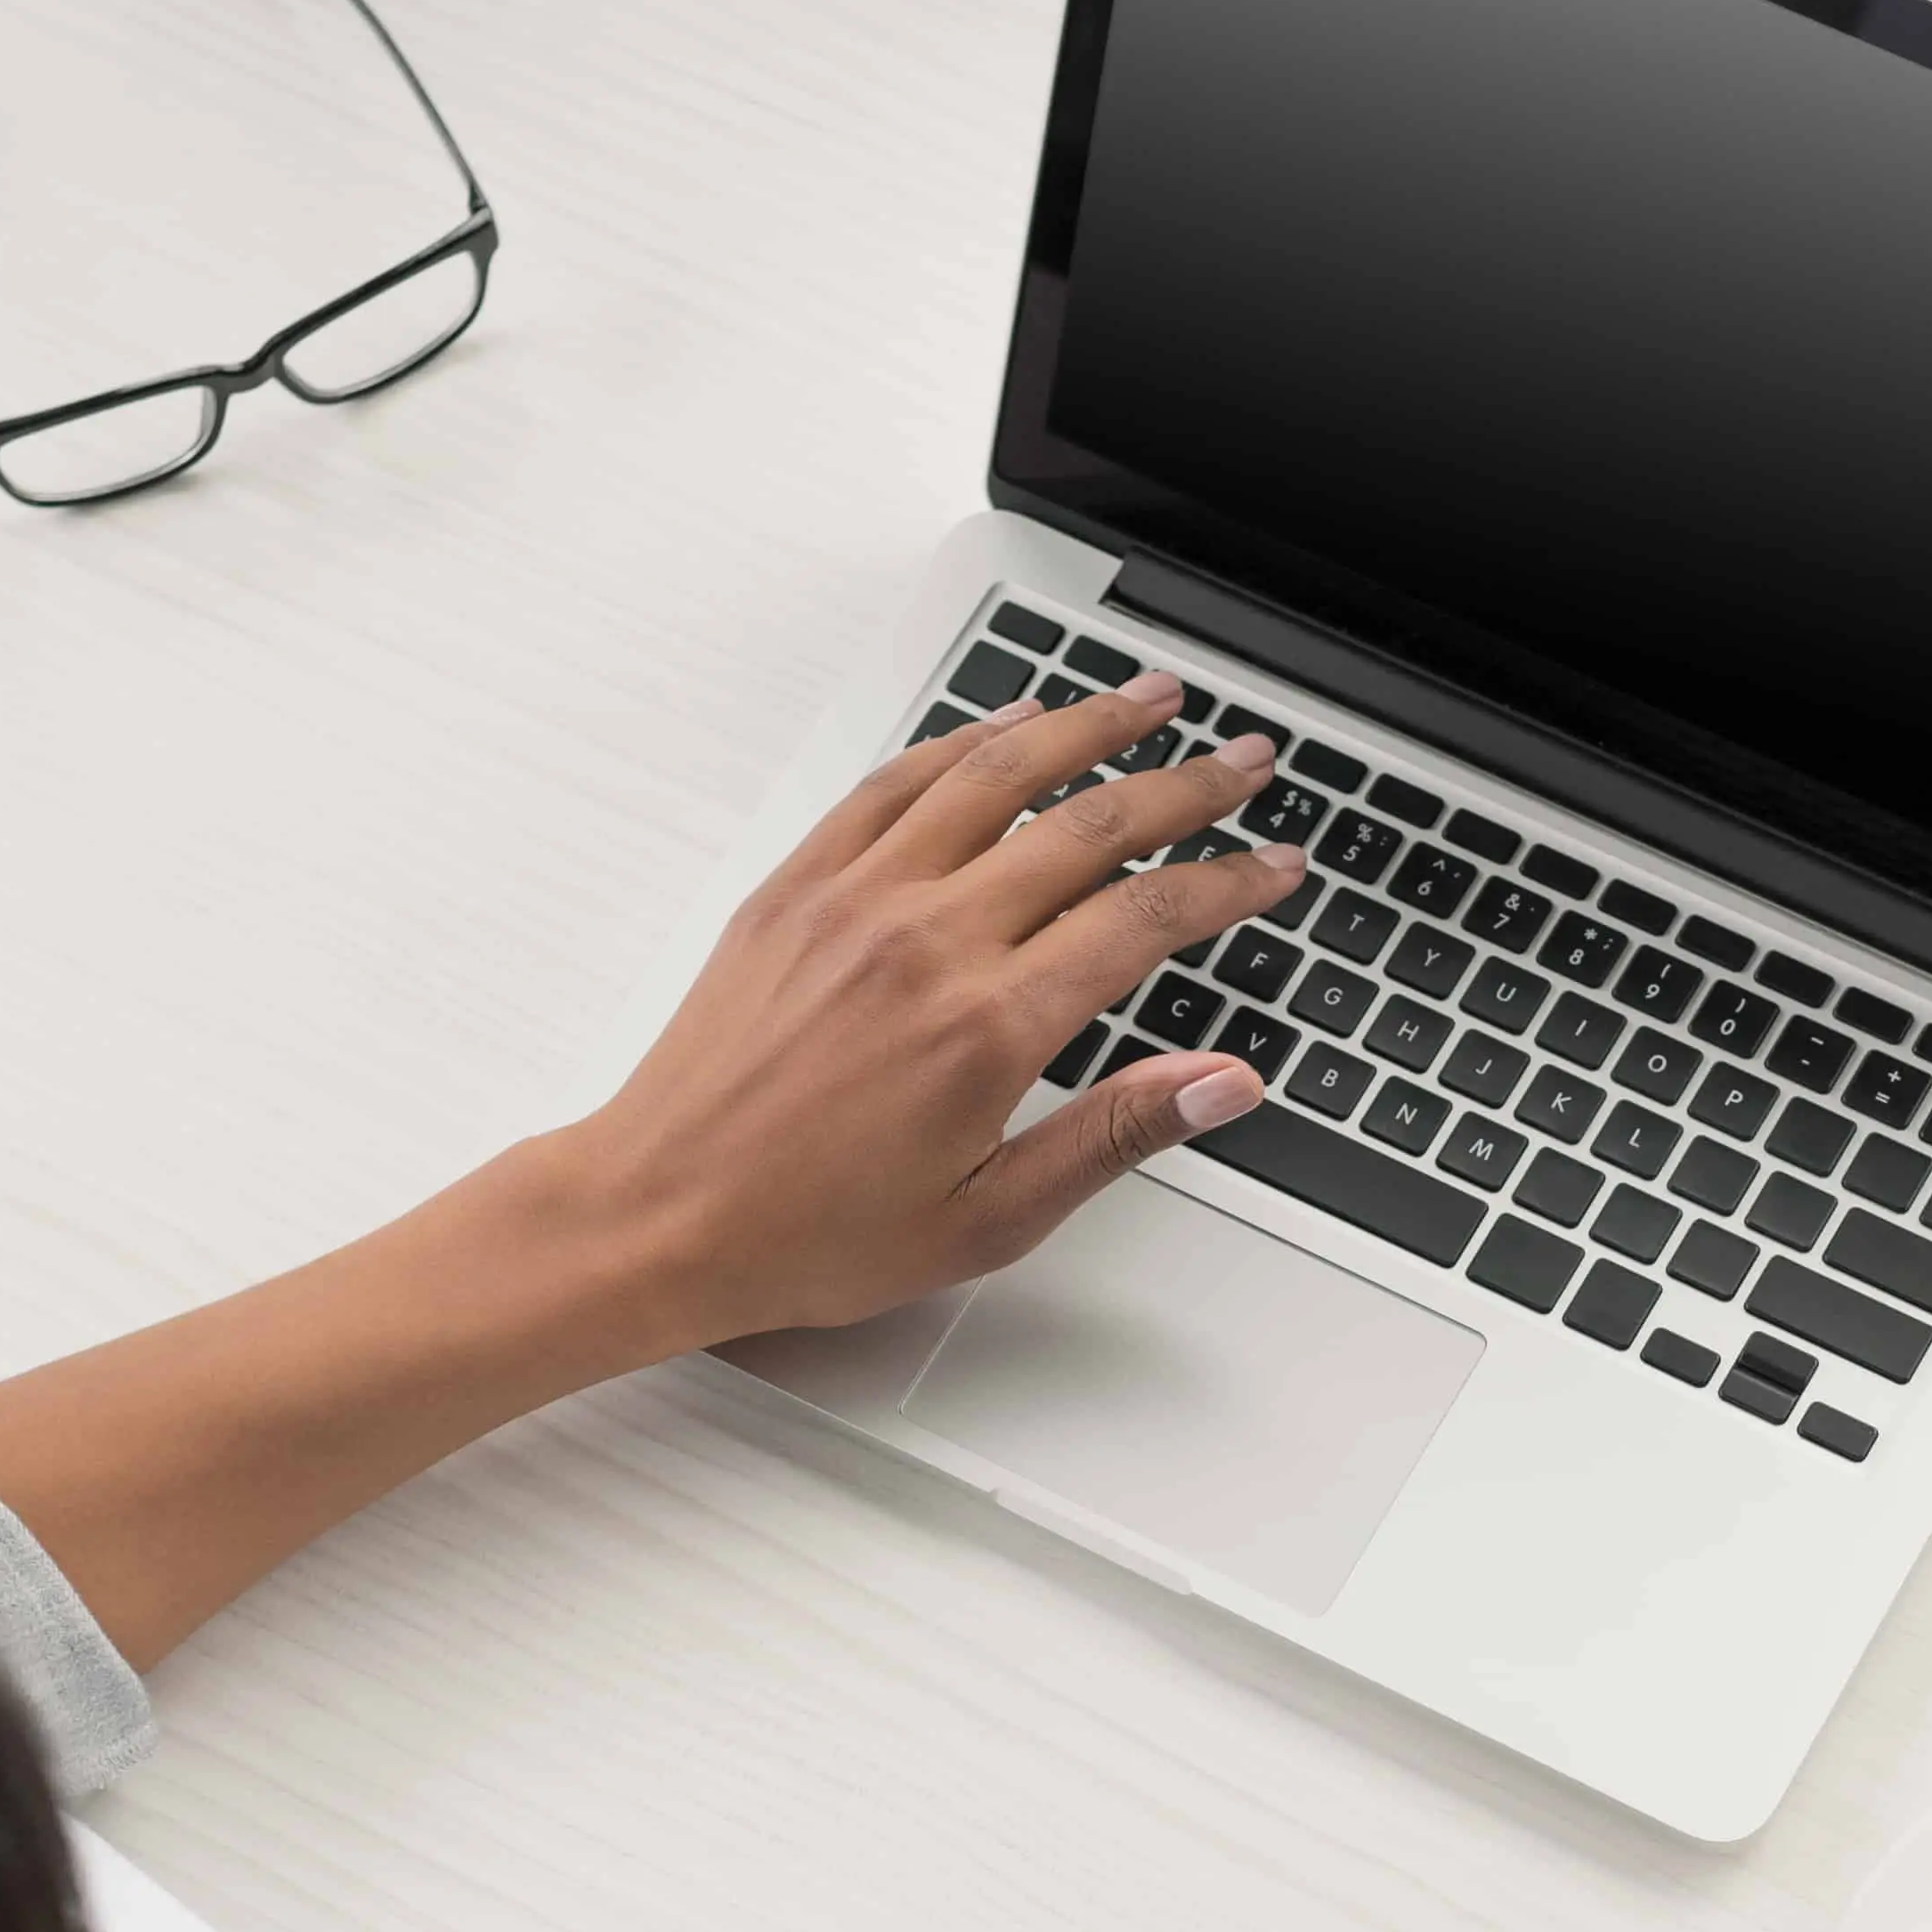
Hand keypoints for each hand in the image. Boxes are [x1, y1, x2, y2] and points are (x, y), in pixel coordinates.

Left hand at [549, 672, 1312, 1347]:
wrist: (658, 1212)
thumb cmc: (807, 1231)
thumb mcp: (989, 1217)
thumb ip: (1115, 1134)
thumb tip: (1223, 1083)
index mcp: (987, 1028)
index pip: (1144, 921)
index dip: (1226, 885)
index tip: (1274, 866)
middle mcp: (927, 940)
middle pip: (1088, 826)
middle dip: (1184, 786)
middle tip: (1244, 765)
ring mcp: (857, 899)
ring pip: (996, 774)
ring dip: (1087, 724)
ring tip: (1152, 700)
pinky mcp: (798, 884)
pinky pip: (896, 783)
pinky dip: (964, 740)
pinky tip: (1013, 721)